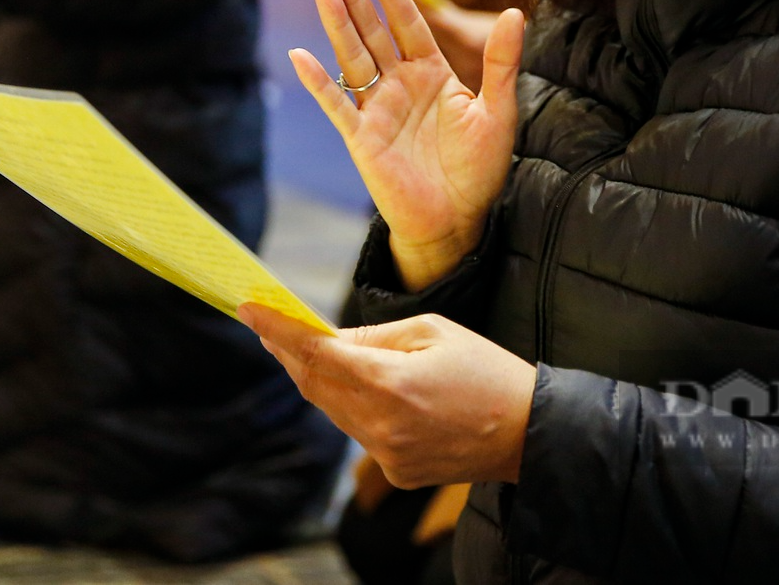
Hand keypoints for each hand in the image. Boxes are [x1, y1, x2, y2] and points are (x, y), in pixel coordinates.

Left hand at [239, 306, 535, 487]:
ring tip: (306, 348)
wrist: (529, 433)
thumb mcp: (434, 330)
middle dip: (289, 352)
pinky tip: (356, 385)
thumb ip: (376, 335)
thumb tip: (331, 337)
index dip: (277, 330)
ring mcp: (386, 454)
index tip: (249, 308)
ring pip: (332, 410)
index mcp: (390, 383)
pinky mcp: (396, 471)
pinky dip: (349, 404)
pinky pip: (358, 431)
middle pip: (313, 384)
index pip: (316, 353)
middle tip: (269, 324)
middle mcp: (379, 425)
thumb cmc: (487, 371)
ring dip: (317, 378)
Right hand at [291, 0, 523, 290]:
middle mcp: (400, 85)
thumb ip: (501, 62)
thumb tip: (516, 11)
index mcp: (431, 74)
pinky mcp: (361, 138)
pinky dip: (318, 82)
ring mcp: (377, 109)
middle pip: (372, 34)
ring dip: (337, 26)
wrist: (457, 221)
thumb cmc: (478, 169)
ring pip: (353, 58)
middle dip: (355, 0)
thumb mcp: (497, 111)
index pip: (408, 25)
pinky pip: (336, 105)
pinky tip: (300, 57)